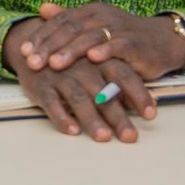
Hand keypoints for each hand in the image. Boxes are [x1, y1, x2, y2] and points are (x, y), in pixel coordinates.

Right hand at [4, 19, 156, 140]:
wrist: (34, 47)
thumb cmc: (74, 62)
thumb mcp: (98, 65)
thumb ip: (121, 83)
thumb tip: (151, 103)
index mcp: (100, 61)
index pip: (125, 77)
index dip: (138, 95)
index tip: (151, 115)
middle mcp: (83, 68)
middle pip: (103, 93)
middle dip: (117, 117)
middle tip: (129, 137)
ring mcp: (61, 77)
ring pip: (78, 99)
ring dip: (91, 119)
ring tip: (103, 137)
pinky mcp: (41, 86)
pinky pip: (51, 102)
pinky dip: (61, 117)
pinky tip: (72, 130)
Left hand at [12, 1, 184, 79]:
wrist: (161, 42)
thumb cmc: (122, 38)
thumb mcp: (94, 28)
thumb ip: (69, 19)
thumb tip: (42, 8)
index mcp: (89, 12)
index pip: (59, 21)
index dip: (41, 36)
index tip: (23, 52)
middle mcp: (102, 16)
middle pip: (70, 29)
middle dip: (49, 46)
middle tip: (32, 62)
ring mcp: (119, 27)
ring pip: (90, 37)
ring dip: (70, 51)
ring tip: (54, 65)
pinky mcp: (135, 42)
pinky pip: (118, 45)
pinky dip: (105, 50)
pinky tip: (92, 58)